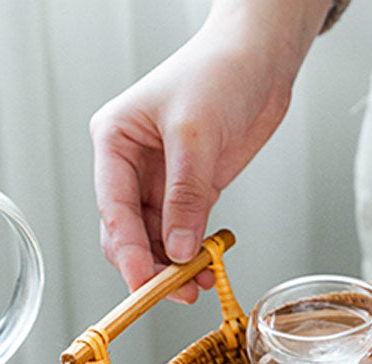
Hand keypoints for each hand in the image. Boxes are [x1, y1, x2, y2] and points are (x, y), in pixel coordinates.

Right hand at [90, 0, 328, 301]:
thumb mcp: (195, 135)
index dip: (128, 251)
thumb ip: (186, 196)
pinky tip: (209, 268)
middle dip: (151, 265)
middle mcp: (134, 165)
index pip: (113, 208)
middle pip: (130, 231)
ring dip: (177, 266)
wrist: (259, 63)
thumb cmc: (217, 74)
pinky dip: (196, 254)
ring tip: (200, 285)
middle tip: (176, 293)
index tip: (145, 284)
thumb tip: (178, 248)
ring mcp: (164, 181)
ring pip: (159, 238)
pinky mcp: (193, 190)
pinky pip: (186, 232)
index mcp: (116, 142)